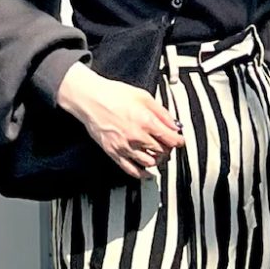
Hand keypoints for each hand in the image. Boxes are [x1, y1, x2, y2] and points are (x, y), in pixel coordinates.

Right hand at [56, 62, 184, 180]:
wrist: (90, 99)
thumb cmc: (114, 95)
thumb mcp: (143, 97)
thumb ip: (162, 113)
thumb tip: (174, 125)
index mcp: (146, 121)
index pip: (171, 139)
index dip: (179, 141)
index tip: (179, 140)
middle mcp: (137, 137)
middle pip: (162, 152)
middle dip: (168, 149)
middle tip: (168, 145)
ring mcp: (125, 147)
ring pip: (149, 163)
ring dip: (157, 160)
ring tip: (158, 155)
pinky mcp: (114, 153)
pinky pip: (131, 170)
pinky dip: (142, 173)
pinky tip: (146, 172)